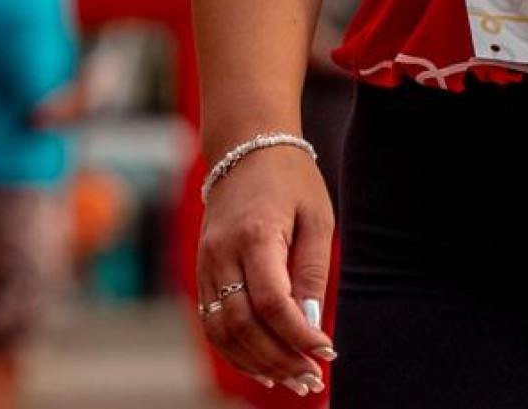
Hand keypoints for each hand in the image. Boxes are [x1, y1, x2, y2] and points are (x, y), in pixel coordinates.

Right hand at [195, 147, 336, 394]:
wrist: (245, 145)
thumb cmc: (291, 179)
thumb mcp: (317, 217)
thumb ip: (313, 271)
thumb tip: (311, 322)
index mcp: (255, 235)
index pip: (272, 302)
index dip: (298, 334)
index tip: (326, 352)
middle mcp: (222, 253)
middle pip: (243, 324)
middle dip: (278, 358)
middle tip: (311, 379)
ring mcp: (206, 263)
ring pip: (222, 330)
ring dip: (255, 363)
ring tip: (290, 381)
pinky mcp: (201, 270)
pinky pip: (211, 321)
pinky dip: (234, 351)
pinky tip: (261, 368)